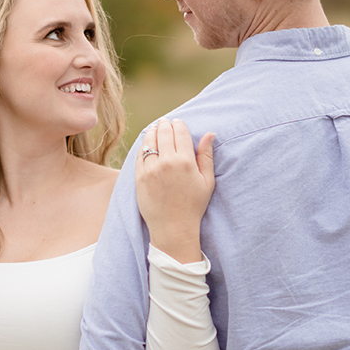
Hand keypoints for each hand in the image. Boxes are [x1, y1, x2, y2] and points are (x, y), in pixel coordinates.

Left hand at [136, 119, 215, 263]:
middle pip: (163, 133)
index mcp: (185, 162)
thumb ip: (206, 155)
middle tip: (166, 122)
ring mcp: (150, 169)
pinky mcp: (139, 177)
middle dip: (165, 124)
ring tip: (155, 128)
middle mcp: (166, 162)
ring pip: (149, 140)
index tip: (178, 122)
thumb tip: (210, 133)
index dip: (179, 124)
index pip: (180, 132)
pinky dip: (143, 146)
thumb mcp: (207, 181)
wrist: (173, 228)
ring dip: (152, 131)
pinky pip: (139, 154)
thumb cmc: (194, 205)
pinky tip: (147, 144)